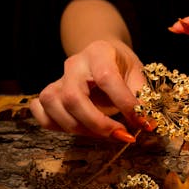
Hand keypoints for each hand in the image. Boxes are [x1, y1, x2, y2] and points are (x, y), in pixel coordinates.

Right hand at [29, 39, 149, 140]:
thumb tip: (147, 122)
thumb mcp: (137, 74)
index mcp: (99, 52)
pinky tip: (81, 129)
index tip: (142, 122)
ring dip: (80, 128)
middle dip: (99, 124)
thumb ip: (143, 96)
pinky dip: (56, 126)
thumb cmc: (122, 67)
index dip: (124, 103)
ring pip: (53, 105)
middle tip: (123, 135)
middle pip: (73, 97)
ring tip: (105, 134)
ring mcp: (58, 79)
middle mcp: (74, 64)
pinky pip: (40, 111)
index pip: (106, 78)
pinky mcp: (48, 93)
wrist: (103, 56)